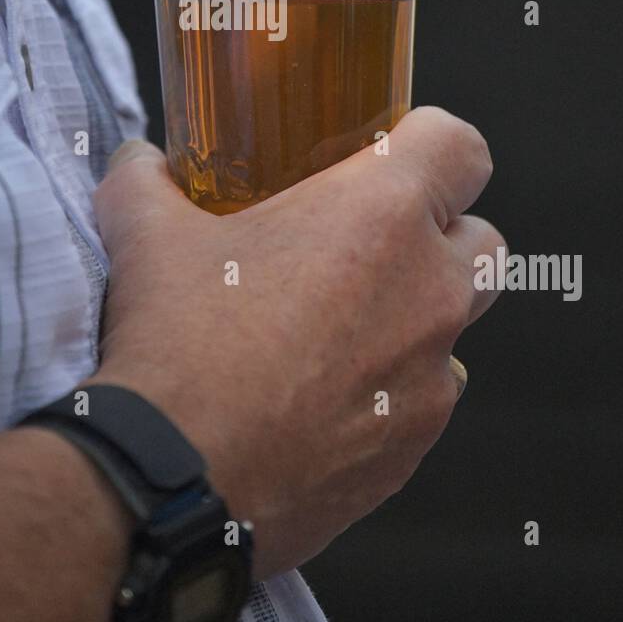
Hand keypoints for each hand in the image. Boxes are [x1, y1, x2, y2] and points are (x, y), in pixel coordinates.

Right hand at [90, 107, 502, 578]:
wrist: (172, 478)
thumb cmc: (177, 344)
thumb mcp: (147, 234)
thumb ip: (148, 180)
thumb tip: (140, 162)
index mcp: (381, 216)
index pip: (462, 147)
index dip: (429, 143)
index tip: (390, 155)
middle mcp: (428, 293)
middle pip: (482, 240)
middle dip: (435, 238)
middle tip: (360, 246)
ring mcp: (430, 379)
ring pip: (453, 330)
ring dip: (409, 322)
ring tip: (330, 333)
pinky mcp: (412, 450)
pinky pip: (421, 404)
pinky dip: (385, 395)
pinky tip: (316, 403)